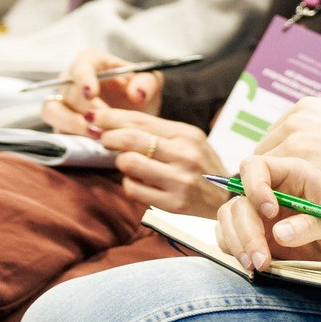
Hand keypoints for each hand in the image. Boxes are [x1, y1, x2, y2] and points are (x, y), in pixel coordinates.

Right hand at [41, 49, 164, 134]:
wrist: (136, 117)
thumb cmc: (140, 92)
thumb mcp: (151, 83)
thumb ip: (147, 83)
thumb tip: (137, 93)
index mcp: (91, 63)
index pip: (81, 66)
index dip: (84, 79)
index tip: (91, 93)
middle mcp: (71, 81)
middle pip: (67, 92)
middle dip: (83, 108)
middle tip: (99, 122)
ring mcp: (63, 103)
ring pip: (53, 111)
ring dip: (71, 124)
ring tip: (95, 135)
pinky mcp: (61, 124)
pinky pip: (57, 131)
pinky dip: (72, 138)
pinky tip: (90, 145)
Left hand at [83, 108, 228, 215]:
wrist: (227, 199)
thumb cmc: (201, 167)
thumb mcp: (189, 141)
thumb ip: (157, 133)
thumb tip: (114, 126)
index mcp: (187, 135)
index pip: (141, 120)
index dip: (112, 117)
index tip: (93, 117)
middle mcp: (185, 155)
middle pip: (131, 139)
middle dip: (109, 137)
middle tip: (103, 140)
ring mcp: (179, 180)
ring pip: (129, 164)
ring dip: (121, 162)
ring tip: (127, 162)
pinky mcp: (173, 204)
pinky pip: (133, 189)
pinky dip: (129, 183)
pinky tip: (138, 181)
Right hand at [216, 153, 320, 271]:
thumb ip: (314, 225)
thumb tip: (279, 233)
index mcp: (293, 174)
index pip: (257, 166)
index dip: (255, 186)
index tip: (269, 212)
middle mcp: (271, 190)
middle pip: (239, 199)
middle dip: (246, 230)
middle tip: (262, 259)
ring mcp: (259, 212)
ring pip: (229, 218)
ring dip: (236, 243)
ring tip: (258, 266)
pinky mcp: (254, 234)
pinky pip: (229, 236)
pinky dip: (234, 251)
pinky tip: (253, 267)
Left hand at [253, 97, 320, 211]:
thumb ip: (317, 139)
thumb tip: (301, 154)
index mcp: (308, 107)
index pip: (275, 137)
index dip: (277, 161)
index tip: (281, 180)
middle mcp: (298, 116)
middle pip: (265, 149)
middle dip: (270, 174)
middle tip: (276, 197)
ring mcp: (295, 134)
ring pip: (263, 166)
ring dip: (266, 187)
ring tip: (275, 207)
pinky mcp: (296, 156)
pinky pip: (268, 179)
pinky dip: (269, 196)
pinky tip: (279, 209)